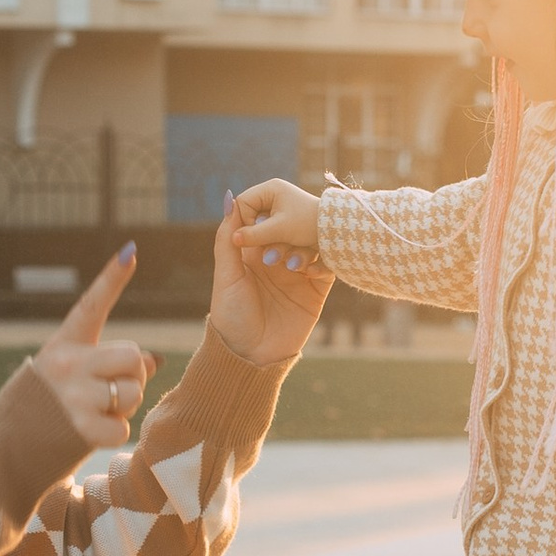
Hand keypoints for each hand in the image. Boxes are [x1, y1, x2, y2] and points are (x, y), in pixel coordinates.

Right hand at [31, 246, 155, 449]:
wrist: (3, 450)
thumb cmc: (43, 409)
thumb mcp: (68, 375)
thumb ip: (106, 364)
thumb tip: (152, 361)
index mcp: (63, 344)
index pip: (92, 305)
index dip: (113, 278)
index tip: (131, 251)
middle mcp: (66, 364)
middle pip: (133, 356)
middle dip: (132, 377)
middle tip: (108, 392)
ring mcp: (74, 395)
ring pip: (133, 393)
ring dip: (123, 408)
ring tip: (92, 413)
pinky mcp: (81, 428)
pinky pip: (124, 428)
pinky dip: (114, 435)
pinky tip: (88, 434)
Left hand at [208, 194, 331, 368]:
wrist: (252, 356)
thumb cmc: (232, 317)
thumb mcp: (227, 276)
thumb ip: (228, 240)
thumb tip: (229, 199)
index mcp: (254, 253)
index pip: (266, 221)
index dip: (269, 213)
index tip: (270, 213)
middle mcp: (278, 259)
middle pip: (292, 229)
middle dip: (290, 230)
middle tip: (282, 243)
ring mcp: (299, 273)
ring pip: (312, 244)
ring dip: (306, 247)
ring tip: (293, 265)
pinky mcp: (316, 289)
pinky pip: (328, 266)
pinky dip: (324, 263)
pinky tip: (309, 272)